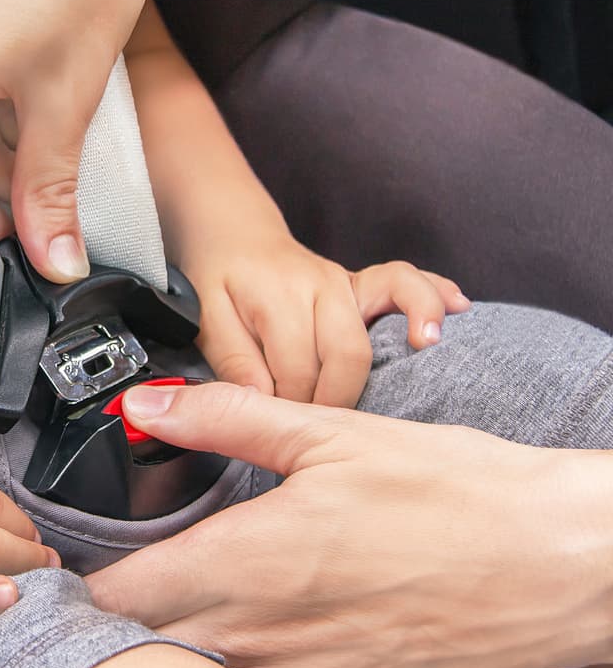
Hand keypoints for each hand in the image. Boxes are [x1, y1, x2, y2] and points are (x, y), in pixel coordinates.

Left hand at [87, 382, 612, 667]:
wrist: (557, 562)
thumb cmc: (450, 492)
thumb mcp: (332, 434)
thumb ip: (224, 418)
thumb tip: (144, 403)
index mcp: (248, 560)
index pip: (118, 597)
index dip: (77, 592)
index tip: (64, 579)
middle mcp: (264, 636)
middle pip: (142, 656)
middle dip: (111, 636)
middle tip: (103, 612)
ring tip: (163, 647)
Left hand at [185, 231, 469, 405]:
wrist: (236, 236)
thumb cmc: (220, 281)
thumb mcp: (209, 320)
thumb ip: (234, 362)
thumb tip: (260, 404)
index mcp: (278, 297)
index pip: (298, 367)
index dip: (292, 407)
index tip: (282, 430)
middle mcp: (320, 286)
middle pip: (347, 352)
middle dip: (339, 398)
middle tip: (325, 427)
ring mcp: (347, 283)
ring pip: (384, 320)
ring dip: (399, 349)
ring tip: (420, 360)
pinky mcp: (365, 283)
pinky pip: (408, 281)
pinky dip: (433, 296)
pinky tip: (458, 311)